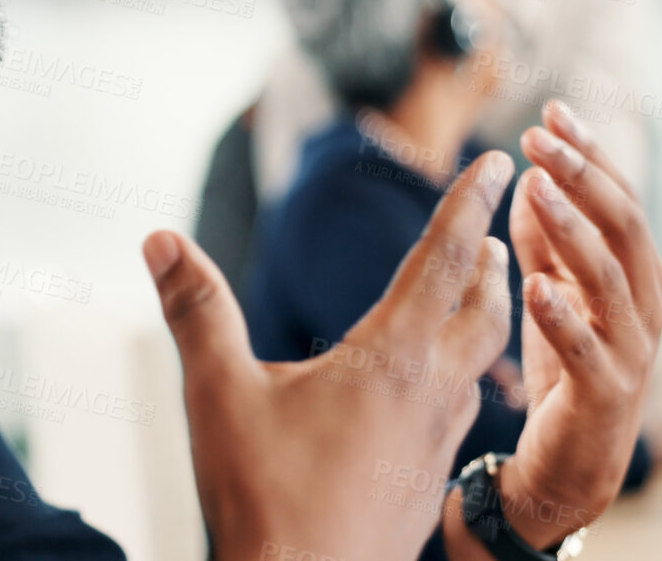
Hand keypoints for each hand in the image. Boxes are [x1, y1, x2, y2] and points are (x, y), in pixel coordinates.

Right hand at [145, 152, 518, 559]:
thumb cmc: (265, 500)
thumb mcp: (218, 396)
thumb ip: (196, 312)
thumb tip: (160, 239)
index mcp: (390, 359)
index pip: (443, 260)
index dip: (469, 203)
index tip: (497, 160)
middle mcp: (430, 394)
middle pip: (484, 308)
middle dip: (493, 257)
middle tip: (502, 221)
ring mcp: (438, 443)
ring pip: (483, 361)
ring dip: (489, 314)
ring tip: (485, 291)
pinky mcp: (428, 481)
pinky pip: (466, 409)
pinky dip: (469, 371)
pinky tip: (445, 388)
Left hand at [490, 100, 661, 548]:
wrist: (572, 462)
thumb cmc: (566, 366)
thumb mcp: (552, 290)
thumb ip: (543, 239)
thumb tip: (531, 178)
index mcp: (637, 272)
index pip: (619, 198)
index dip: (589, 152)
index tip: (551, 109)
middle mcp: (646, 303)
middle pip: (624, 226)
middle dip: (583, 175)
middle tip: (540, 136)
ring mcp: (632, 348)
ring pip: (611, 278)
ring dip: (573, 229)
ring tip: (537, 190)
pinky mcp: (605, 392)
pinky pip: (586, 348)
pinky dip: (562, 315)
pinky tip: (535, 286)